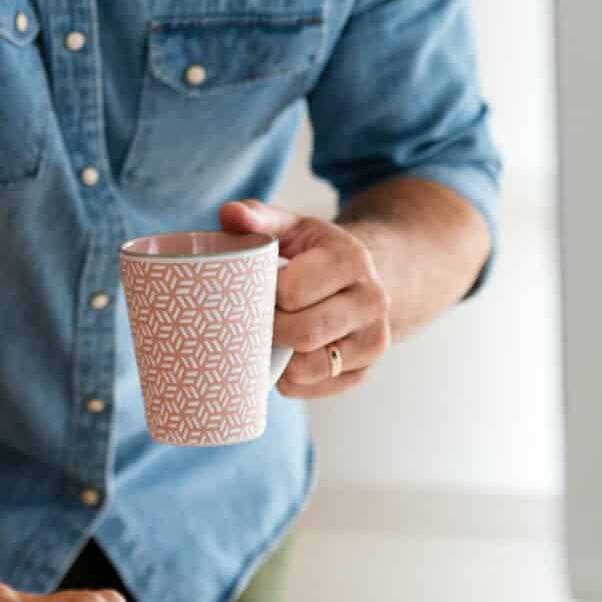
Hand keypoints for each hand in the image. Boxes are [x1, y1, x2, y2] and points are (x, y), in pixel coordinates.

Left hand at [222, 198, 391, 398]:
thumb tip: (228, 213)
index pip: (292, 291)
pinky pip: (318, 388)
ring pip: (312, 367)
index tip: (255, 289)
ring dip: (280, 360)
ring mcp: (373, 339)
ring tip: (268, 338)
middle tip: (254, 319)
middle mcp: (372, 301)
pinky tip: (284, 359)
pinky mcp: (365, 369)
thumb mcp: (292, 227)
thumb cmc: (315, 253)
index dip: (264, 295)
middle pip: (304, 332)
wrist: (362, 278)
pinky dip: (292, 381)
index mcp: (351, 260)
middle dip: (270, 330)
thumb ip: (259, 217)